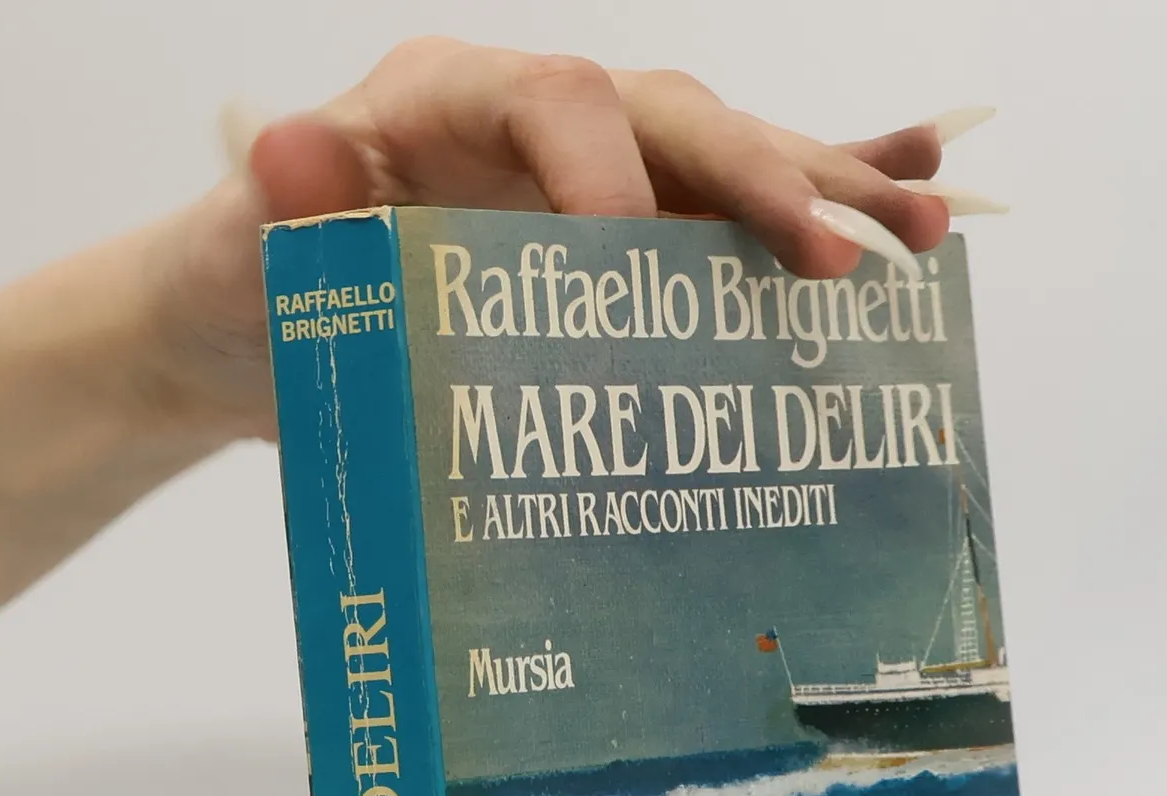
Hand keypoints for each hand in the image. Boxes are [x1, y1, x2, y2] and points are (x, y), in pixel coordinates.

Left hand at [142, 37, 950, 441]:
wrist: (250, 323)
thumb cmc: (247, 285)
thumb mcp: (243, 249)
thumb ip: (282, 203)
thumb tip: (295, 145)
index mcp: (451, 103)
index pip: (557, 100)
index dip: (608, 170)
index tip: (633, 262)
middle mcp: (541, 124)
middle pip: (674, 122)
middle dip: (761, 183)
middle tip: (834, 255)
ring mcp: (593, 178)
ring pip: (725, 163)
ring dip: (826, 194)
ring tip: (923, 234)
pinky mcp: (623, 236)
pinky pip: (727, 208)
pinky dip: (818, 193)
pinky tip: (913, 189)